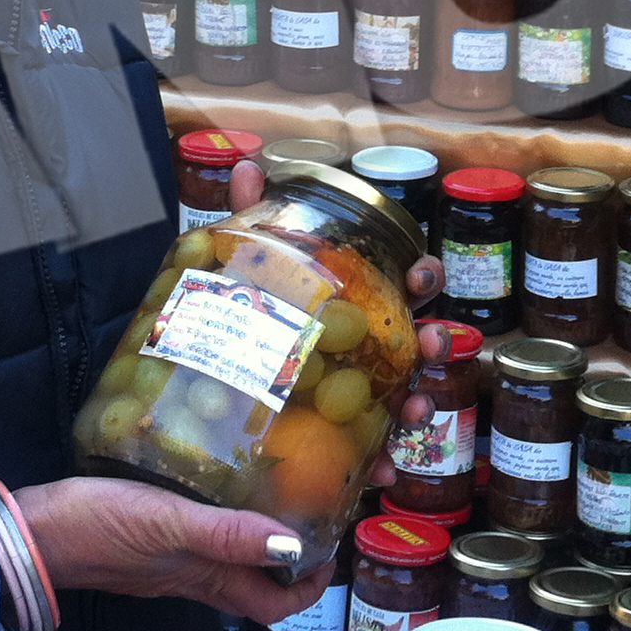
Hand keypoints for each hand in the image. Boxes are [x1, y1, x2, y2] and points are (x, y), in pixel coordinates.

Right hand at [15, 475, 329, 623]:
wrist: (28, 534)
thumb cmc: (97, 527)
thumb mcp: (167, 523)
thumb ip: (226, 534)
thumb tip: (293, 547)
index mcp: (204, 577)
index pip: (272, 605)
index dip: (308, 588)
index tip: (331, 548)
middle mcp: (191, 577)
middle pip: (255, 586)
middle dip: (291, 561)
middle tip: (312, 512)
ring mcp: (166, 564)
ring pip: (227, 565)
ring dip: (257, 541)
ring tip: (276, 493)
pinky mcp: (143, 545)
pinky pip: (197, 545)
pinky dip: (221, 525)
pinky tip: (217, 488)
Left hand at [228, 159, 450, 489]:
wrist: (196, 404)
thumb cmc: (233, 327)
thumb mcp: (235, 274)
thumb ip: (244, 220)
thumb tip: (244, 164)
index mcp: (348, 304)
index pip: (398, 284)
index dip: (421, 277)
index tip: (419, 276)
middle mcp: (361, 350)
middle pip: (414, 342)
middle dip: (433, 340)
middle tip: (430, 341)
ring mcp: (354, 399)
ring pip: (403, 398)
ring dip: (418, 401)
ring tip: (414, 407)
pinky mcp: (336, 444)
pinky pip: (368, 456)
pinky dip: (380, 462)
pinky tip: (381, 467)